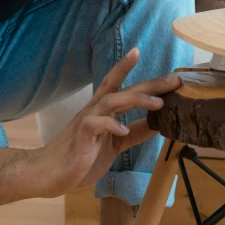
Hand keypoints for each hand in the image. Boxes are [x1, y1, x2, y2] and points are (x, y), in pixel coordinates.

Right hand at [35, 48, 180, 196]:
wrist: (51, 173)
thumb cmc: (83, 155)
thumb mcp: (116, 144)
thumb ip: (134, 132)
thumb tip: (158, 124)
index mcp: (102, 109)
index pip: (114, 82)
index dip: (125, 66)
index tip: (138, 51)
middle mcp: (95, 109)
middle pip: (123, 90)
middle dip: (149, 84)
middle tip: (174, 80)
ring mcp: (87, 122)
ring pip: (111, 101)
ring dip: (136, 100)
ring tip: (158, 104)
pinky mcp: (81, 138)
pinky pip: (95, 125)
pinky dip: (111, 124)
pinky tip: (124, 128)